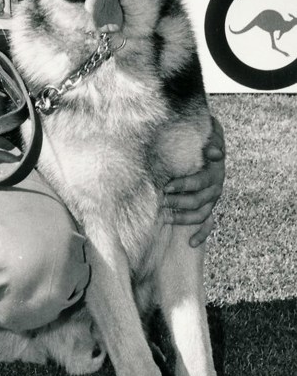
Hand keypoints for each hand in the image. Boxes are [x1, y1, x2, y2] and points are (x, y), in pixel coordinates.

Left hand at [163, 117, 224, 246]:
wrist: (207, 141)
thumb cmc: (202, 136)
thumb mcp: (209, 132)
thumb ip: (212, 140)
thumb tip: (214, 154)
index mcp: (214, 171)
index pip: (200, 181)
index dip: (184, 185)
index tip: (166, 186)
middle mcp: (215, 187)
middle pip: (198, 201)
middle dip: (177, 202)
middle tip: (159, 201)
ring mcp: (212, 198)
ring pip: (201, 214)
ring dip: (183, 218)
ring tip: (164, 217)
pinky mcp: (209, 206)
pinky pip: (208, 225)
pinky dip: (201, 234)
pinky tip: (190, 242)